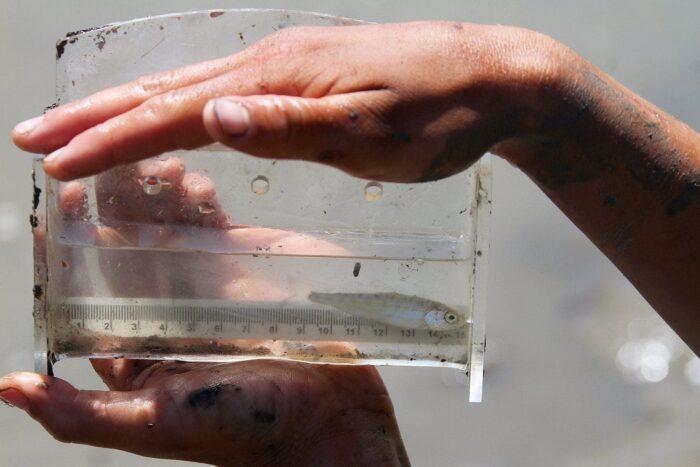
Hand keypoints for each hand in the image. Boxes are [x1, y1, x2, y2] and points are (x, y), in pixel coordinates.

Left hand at [1, 159, 408, 465]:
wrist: (330, 419)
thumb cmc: (245, 429)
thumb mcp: (154, 424)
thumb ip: (82, 413)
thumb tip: (9, 387)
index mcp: (139, 347)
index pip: (93, 288)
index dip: (74, 245)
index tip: (65, 203)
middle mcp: (170, 313)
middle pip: (131, 250)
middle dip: (117, 208)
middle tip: (108, 167)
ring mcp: (212, 288)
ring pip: (174, 232)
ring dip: (159, 197)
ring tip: (155, 167)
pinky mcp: (249, 272)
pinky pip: (218, 229)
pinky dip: (203, 203)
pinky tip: (195, 181)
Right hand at [12, 21, 563, 182]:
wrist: (498, 77)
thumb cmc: (443, 113)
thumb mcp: (373, 132)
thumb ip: (291, 125)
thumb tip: (211, 114)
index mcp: (281, 78)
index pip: (177, 114)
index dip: (113, 140)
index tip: (58, 164)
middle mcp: (274, 62)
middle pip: (168, 89)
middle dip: (97, 117)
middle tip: (34, 136)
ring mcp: (290, 65)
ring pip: (193, 86)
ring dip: (132, 109)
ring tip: (82, 126)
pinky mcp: (309, 75)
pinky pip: (227, 89)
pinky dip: (181, 106)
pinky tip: (174, 116)